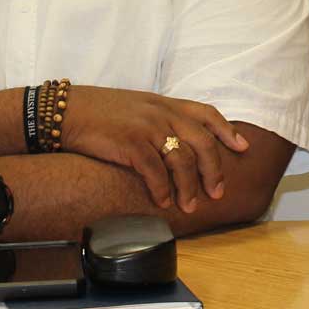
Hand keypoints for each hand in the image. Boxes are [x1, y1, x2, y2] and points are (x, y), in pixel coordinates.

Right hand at [59, 86, 249, 212]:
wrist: (66, 110)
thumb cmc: (99, 112)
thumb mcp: (137, 107)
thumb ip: (159, 118)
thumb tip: (176, 140)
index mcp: (165, 103)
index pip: (206, 113)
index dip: (227, 131)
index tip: (242, 148)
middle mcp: (161, 113)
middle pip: (202, 142)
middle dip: (214, 170)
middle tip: (217, 192)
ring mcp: (147, 127)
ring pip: (182, 160)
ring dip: (189, 187)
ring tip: (190, 206)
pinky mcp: (130, 143)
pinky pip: (155, 171)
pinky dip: (163, 189)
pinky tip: (163, 202)